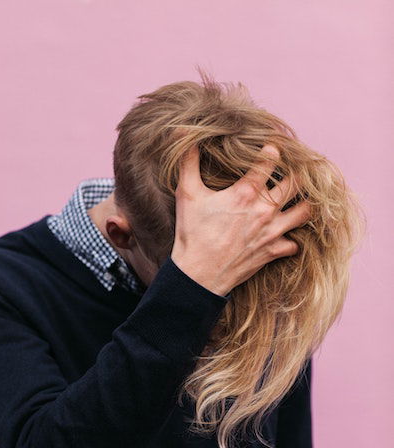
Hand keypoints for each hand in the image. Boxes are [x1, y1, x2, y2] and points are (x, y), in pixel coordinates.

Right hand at [171, 143, 310, 296]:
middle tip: (292, 170)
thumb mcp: (187, 194)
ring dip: (304, 204)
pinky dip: (292, 239)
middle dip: (296, 174)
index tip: (272, 148)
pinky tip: (285, 235)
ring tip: (299, 198)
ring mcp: (272, 232)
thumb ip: (188, 161)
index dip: (273, 150)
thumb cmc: (192, 234)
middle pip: (296, 183)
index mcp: (246, 192)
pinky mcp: (273, 251)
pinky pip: (294, 244)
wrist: (198, 274)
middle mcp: (265, 209)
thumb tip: (184, 132)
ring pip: (304, 212)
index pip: (270, 160)